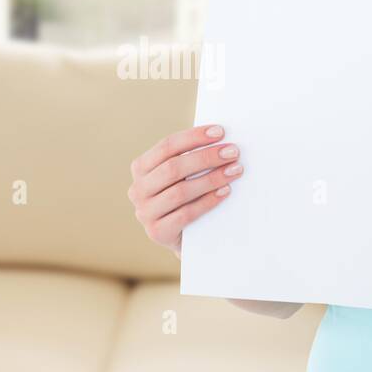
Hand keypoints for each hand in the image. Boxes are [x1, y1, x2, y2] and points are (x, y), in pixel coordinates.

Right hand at [128, 124, 242, 256]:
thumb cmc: (185, 198)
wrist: (183, 238)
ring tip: (234, 171)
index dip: (194, 137)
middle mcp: (138, 189)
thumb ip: (190, 159)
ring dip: (211, 178)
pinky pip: (186, 214)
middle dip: (206, 157)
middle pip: (173, 168)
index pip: (167, 146)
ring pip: (180, 191)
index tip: (220, 132)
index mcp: (140, 168)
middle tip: (232, 152)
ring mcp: (145, 212)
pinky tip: (225, 191)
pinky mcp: (157, 232)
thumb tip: (221, 140)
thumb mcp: (181, 177)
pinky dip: (208, 201)